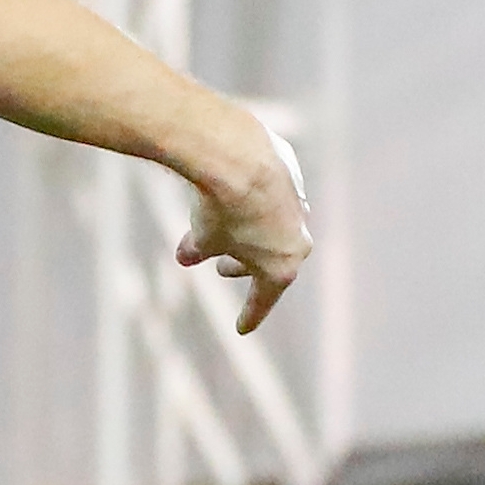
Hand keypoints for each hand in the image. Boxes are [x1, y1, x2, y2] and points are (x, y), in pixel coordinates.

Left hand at [174, 119, 311, 335]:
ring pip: (272, 223)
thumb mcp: (202, 238)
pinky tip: (232, 191)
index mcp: (282, 266)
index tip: (241, 329)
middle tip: (222, 268)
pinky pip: (269, 192)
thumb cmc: (219, 208)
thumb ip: (197, 250)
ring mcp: (298, 203)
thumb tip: (187, 256)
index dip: (249, 315)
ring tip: (223, 229)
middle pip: (272, 259)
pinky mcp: (291, 172)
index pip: (263, 299)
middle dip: (245, 266)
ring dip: (248, 230)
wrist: (236, 155)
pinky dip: (250, 197)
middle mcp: (297, 236)